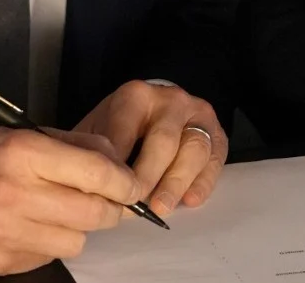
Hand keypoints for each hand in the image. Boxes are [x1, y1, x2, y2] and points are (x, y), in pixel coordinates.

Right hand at [0, 128, 139, 274]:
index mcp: (24, 153)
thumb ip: (75, 146)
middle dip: (111, 209)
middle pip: (93, 213)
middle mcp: (14, 193)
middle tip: (109, 202)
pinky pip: (48, 257)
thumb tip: (118, 165)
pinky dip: (49, 243)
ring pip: (76, 241)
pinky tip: (32, 226)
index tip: (135, 186)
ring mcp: (3, 232)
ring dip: (78, 228)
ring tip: (59, 211)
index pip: (95, 172)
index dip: (124, 182)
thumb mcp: (24, 135)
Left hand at [73, 80, 227, 216]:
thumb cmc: (119, 127)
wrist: (150, 110)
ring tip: (160, 209)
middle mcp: (170, 99)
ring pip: (194, 148)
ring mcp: (197, 113)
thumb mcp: (98, 131)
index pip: (126, 130)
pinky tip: (190, 201)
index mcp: (136, 95)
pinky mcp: (216, 132)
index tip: (107, 191)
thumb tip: (88, 187)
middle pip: (164, 140)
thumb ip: (94, 153)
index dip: (116, 164)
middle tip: (135, 205)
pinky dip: (204, 182)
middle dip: (148, 176)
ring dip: (177, 182)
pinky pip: (216, 158)